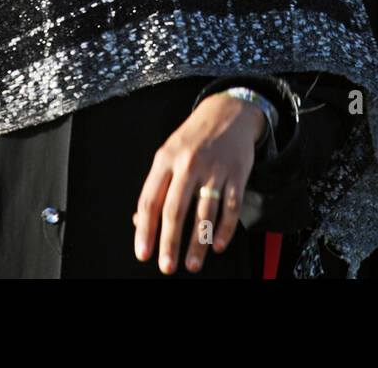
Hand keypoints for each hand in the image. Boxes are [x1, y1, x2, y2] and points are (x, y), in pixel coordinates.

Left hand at [132, 93, 265, 273]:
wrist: (229, 111)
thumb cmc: (194, 138)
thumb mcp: (168, 153)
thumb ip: (156, 186)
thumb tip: (140, 221)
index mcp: (166, 159)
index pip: (151, 200)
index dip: (145, 230)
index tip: (143, 253)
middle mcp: (189, 164)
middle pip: (175, 209)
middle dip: (170, 242)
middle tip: (166, 266)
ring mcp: (215, 169)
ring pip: (204, 212)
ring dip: (198, 243)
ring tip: (192, 264)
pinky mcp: (237, 173)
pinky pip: (231, 206)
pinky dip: (225, 228)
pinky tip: (218, 244)